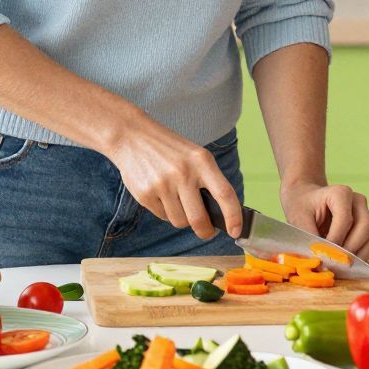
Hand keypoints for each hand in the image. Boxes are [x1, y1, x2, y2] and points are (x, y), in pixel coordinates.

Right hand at [105, 114, 243, 241]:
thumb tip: (219, 215)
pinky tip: (161, 195)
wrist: (132, 136)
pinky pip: (162, 217)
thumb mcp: (195, 155)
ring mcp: (162, 185)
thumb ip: (208, 180)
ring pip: (180, 221)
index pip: (225, 194)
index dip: (234, 216)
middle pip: (199, 219)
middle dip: (205, 231)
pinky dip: (166, 212)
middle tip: (206, 231)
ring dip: (182, 218)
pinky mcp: (145, 195)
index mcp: (201, 161)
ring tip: (177, 200)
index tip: (236, 231)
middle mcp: (183, 173)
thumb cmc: (170, 149)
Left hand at [281, 179, 368, 257]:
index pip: (346, 220)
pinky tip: (345, 263)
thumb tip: (321, 260)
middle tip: (333, 263)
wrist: (306, 201)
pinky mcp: (368, 227)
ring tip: (339, 265)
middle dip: (350, 249)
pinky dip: (360, 256)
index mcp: (341, 193)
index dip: (336, 240)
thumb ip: (310, 239)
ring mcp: (366, 213)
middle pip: (365, 227)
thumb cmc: (302, 207)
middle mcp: (358, 201)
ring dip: (357, 255)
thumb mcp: (299, 220)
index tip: (323, 255)